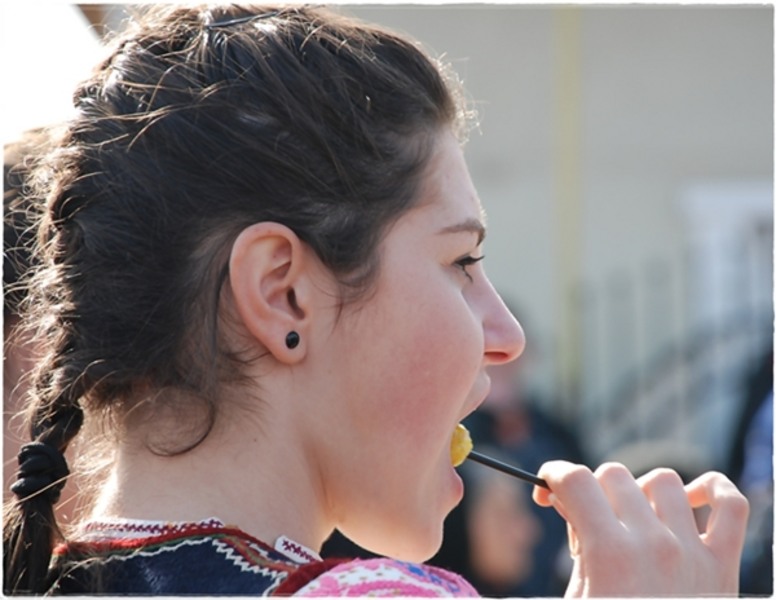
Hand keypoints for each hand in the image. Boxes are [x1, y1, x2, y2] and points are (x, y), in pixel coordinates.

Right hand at [533, 460, 748, 596]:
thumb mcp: (579, 597)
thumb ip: (573, 545)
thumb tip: (561, 497)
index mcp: (610, 553)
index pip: (576, 480)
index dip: (555, 475)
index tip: (548, 485)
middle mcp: (654, 544)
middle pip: (614, 476)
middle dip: (593, 492)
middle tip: (587, 527)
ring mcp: (692, 553)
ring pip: (664, 481)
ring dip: (640, 492)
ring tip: (631, 522)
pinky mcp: (723, 566)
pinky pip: (731, 505)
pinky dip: (712, 490)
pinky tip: (689, 500)